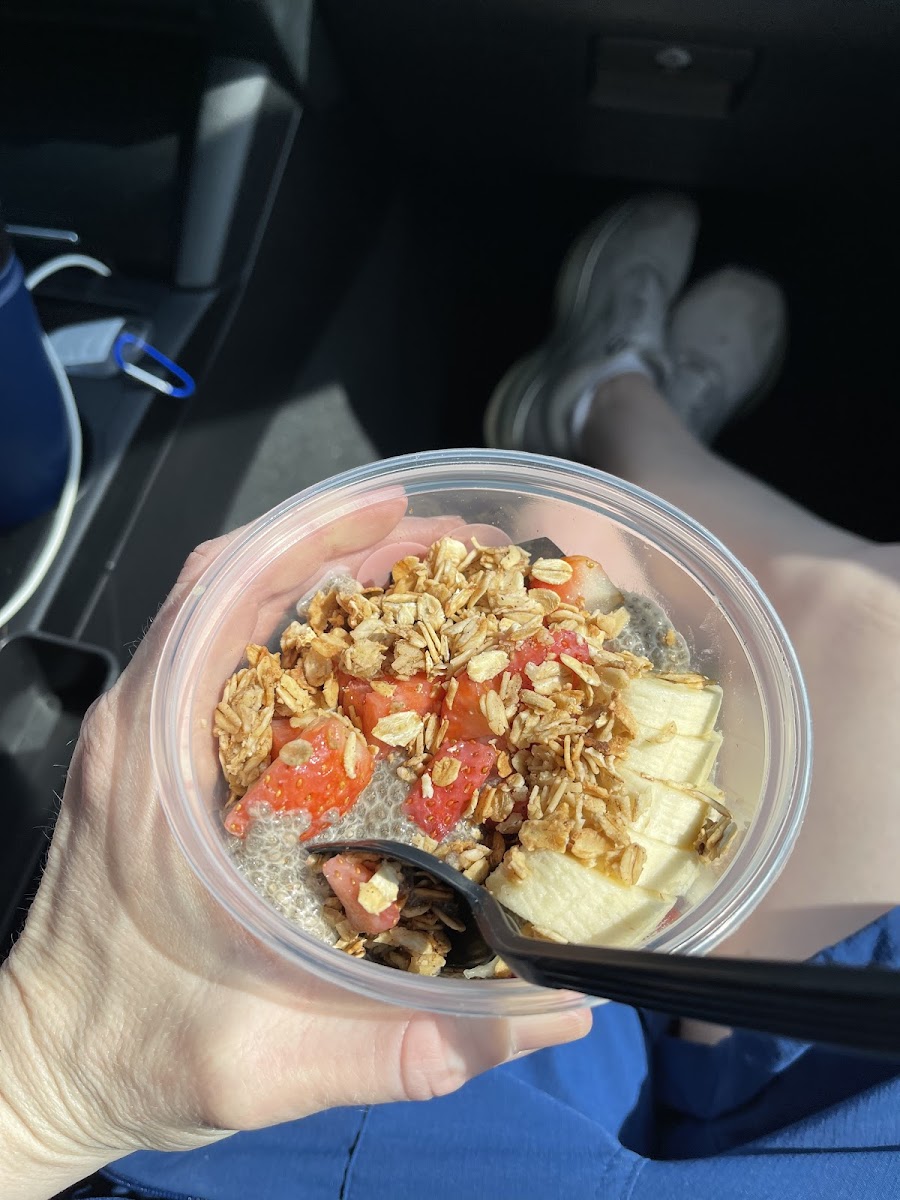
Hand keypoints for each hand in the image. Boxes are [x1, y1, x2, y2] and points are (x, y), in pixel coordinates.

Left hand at [0, 512, 589, 1199]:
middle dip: (342, 549)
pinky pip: (231, 663)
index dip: (307, 536)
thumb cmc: (131, 1053)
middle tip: (444, 550)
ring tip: (421, 584)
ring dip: (322, 585)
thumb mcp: (262, 1064)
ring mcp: (146, 740)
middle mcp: (142, 727)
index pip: (215, 594)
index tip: (394, 512)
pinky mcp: (160, 763)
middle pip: (235, 585)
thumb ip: (403, 1048)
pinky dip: (300, 636)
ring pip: (233, 615)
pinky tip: (371, 661)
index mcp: (151, 761)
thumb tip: (545, 1015)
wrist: (45, 1070)